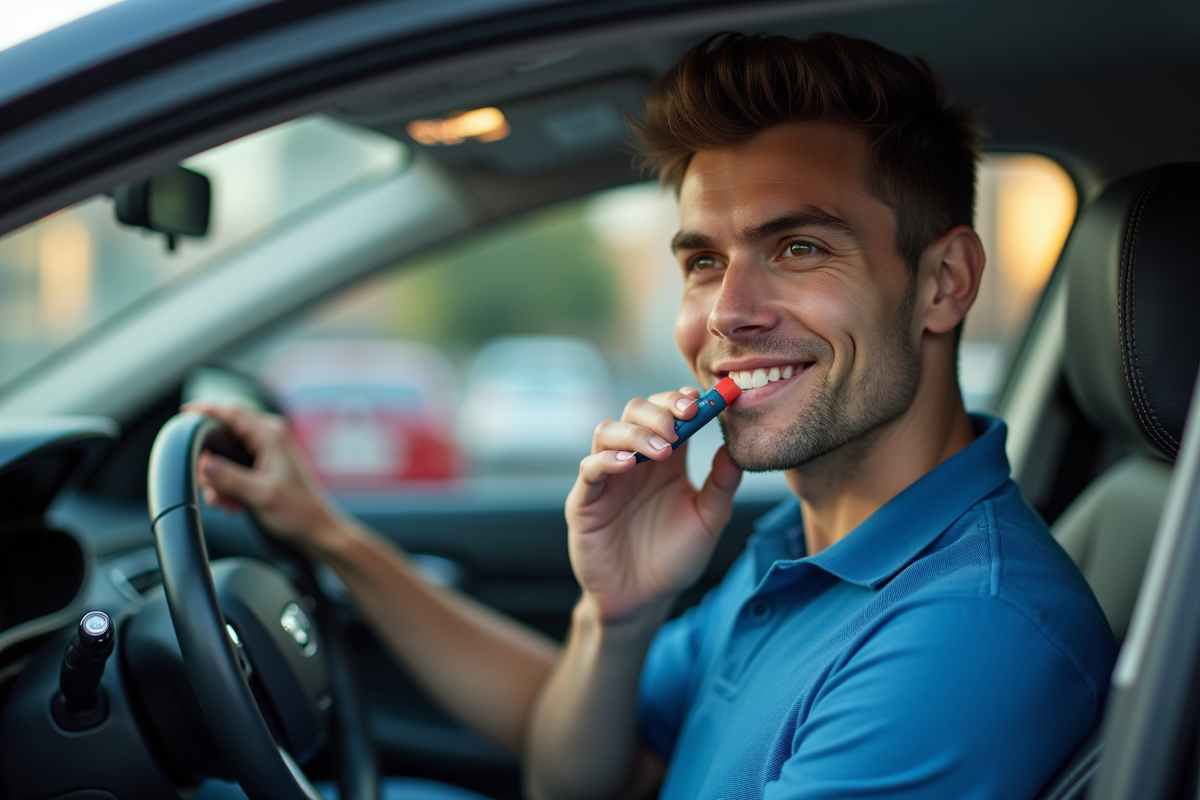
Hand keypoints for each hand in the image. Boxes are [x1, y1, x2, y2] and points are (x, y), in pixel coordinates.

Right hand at [185, 403, 340, 548]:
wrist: (315, 530)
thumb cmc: (298, 512)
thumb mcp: (261, 495)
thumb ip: (230, 479)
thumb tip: (203, 464)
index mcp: (271, 436)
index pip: (232, 412)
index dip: (206, 410)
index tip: (184, 414)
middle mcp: (268, 437)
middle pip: (224, 434)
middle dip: (209, 461)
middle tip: (205, 484)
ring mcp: (265, 450)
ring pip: (225, 455)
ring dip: (218, 480)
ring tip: (225, 502)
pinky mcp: (262, 465)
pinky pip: (232, 468)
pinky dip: (226, 485)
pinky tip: (231, 504)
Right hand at [566, 386, 741, 622]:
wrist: (646, 600)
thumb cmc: (675, 557)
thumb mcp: (708, 519)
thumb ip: (721, 485)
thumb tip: (737, 449)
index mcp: (665, 459)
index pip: (669, 413)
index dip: (682, 400)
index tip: (703, 399)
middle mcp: (634, 461)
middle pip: (635, 411)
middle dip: (660, 409)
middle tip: (684, 419)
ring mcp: (607, 478)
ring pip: (607, 431)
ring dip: (636, 431)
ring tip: (663, 449)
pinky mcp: (585, 502)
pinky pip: (589, 469)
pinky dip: (606, 460)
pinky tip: (629, 464)